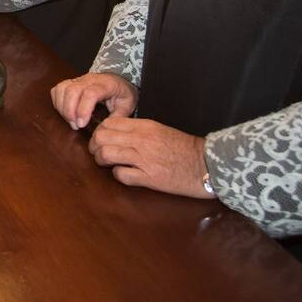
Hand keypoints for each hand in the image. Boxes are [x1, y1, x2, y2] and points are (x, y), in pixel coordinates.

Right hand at [51, 73, 137, 129]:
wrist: (118, 78)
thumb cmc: (122, 93)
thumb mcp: (127, 104)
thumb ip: (118, 116)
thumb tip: (105, 129)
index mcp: (105, 84)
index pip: (90, 93)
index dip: (83, 109)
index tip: (82, 124)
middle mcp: (89, 79)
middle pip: (72, 90)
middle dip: (70, 111)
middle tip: (75, 126)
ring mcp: (77, 79)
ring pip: (62, 89)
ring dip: (62, 108)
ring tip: (70, 121)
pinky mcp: (69, 82)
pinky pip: (57, 89)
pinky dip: (57, 102)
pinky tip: (64, 112)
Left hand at [88, 117, 213, 198]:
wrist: (206, 165)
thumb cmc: (183, 148)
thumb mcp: (159, 130)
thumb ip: (137, 129)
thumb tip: (114, 132)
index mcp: (144, 126)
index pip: (108, 123)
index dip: (99, 132)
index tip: (101, 139)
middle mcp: (141, 140)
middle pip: (101, 138)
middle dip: (95, 147)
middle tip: (99, 153)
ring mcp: (144, 159)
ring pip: (106, 155)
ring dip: (102, 161)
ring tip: (108, 164)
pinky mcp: (149, 178)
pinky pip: (121, 175)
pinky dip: (118, 175)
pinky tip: (125, 174)